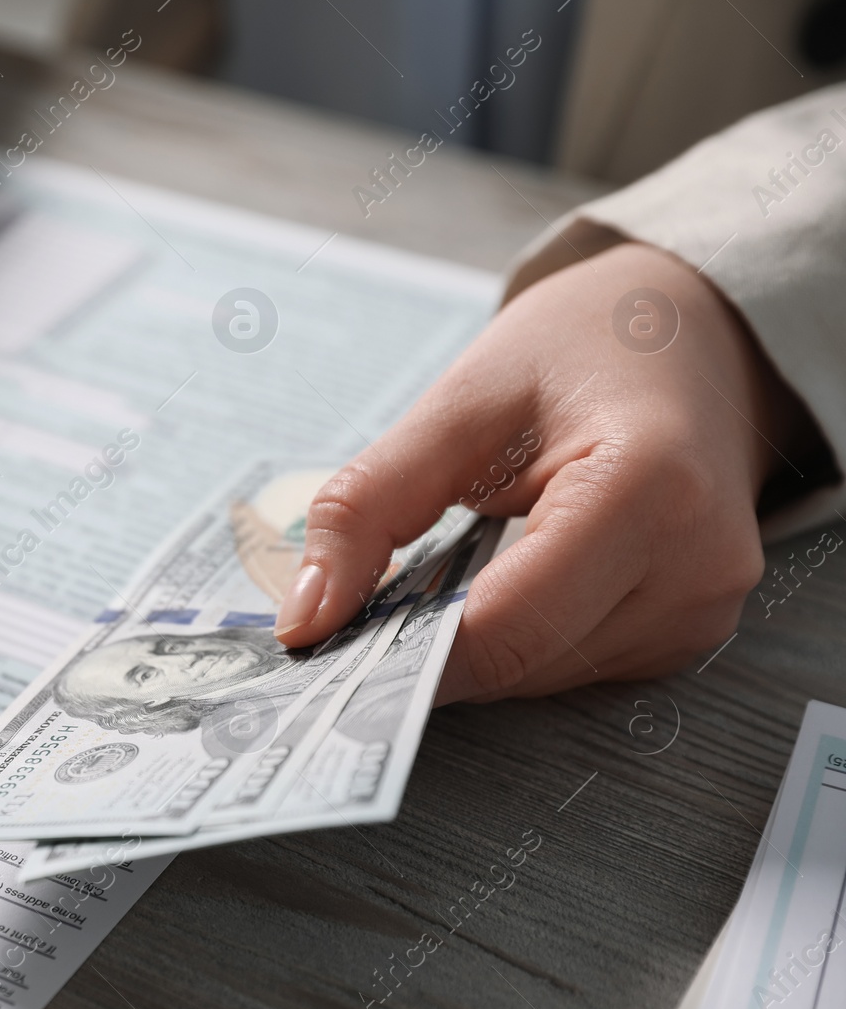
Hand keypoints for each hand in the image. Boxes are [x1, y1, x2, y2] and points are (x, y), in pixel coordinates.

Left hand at [273, 241, 812, 701]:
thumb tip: (305, 620)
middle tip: (363, 601)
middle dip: (427, 646)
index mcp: (647, 491)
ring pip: (540, 676)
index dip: (405, 653)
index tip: (325, 648)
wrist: (690, 332)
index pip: (503, 627)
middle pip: (520, 662)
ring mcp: (704, 608)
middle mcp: (696, 567)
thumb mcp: (455, 403)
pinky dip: (517, 635)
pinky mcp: (692, 630)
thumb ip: (367, 509)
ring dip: (473, 642)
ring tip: (450, 561)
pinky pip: (573, 663)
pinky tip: (502, 574)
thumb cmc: (580, 347)